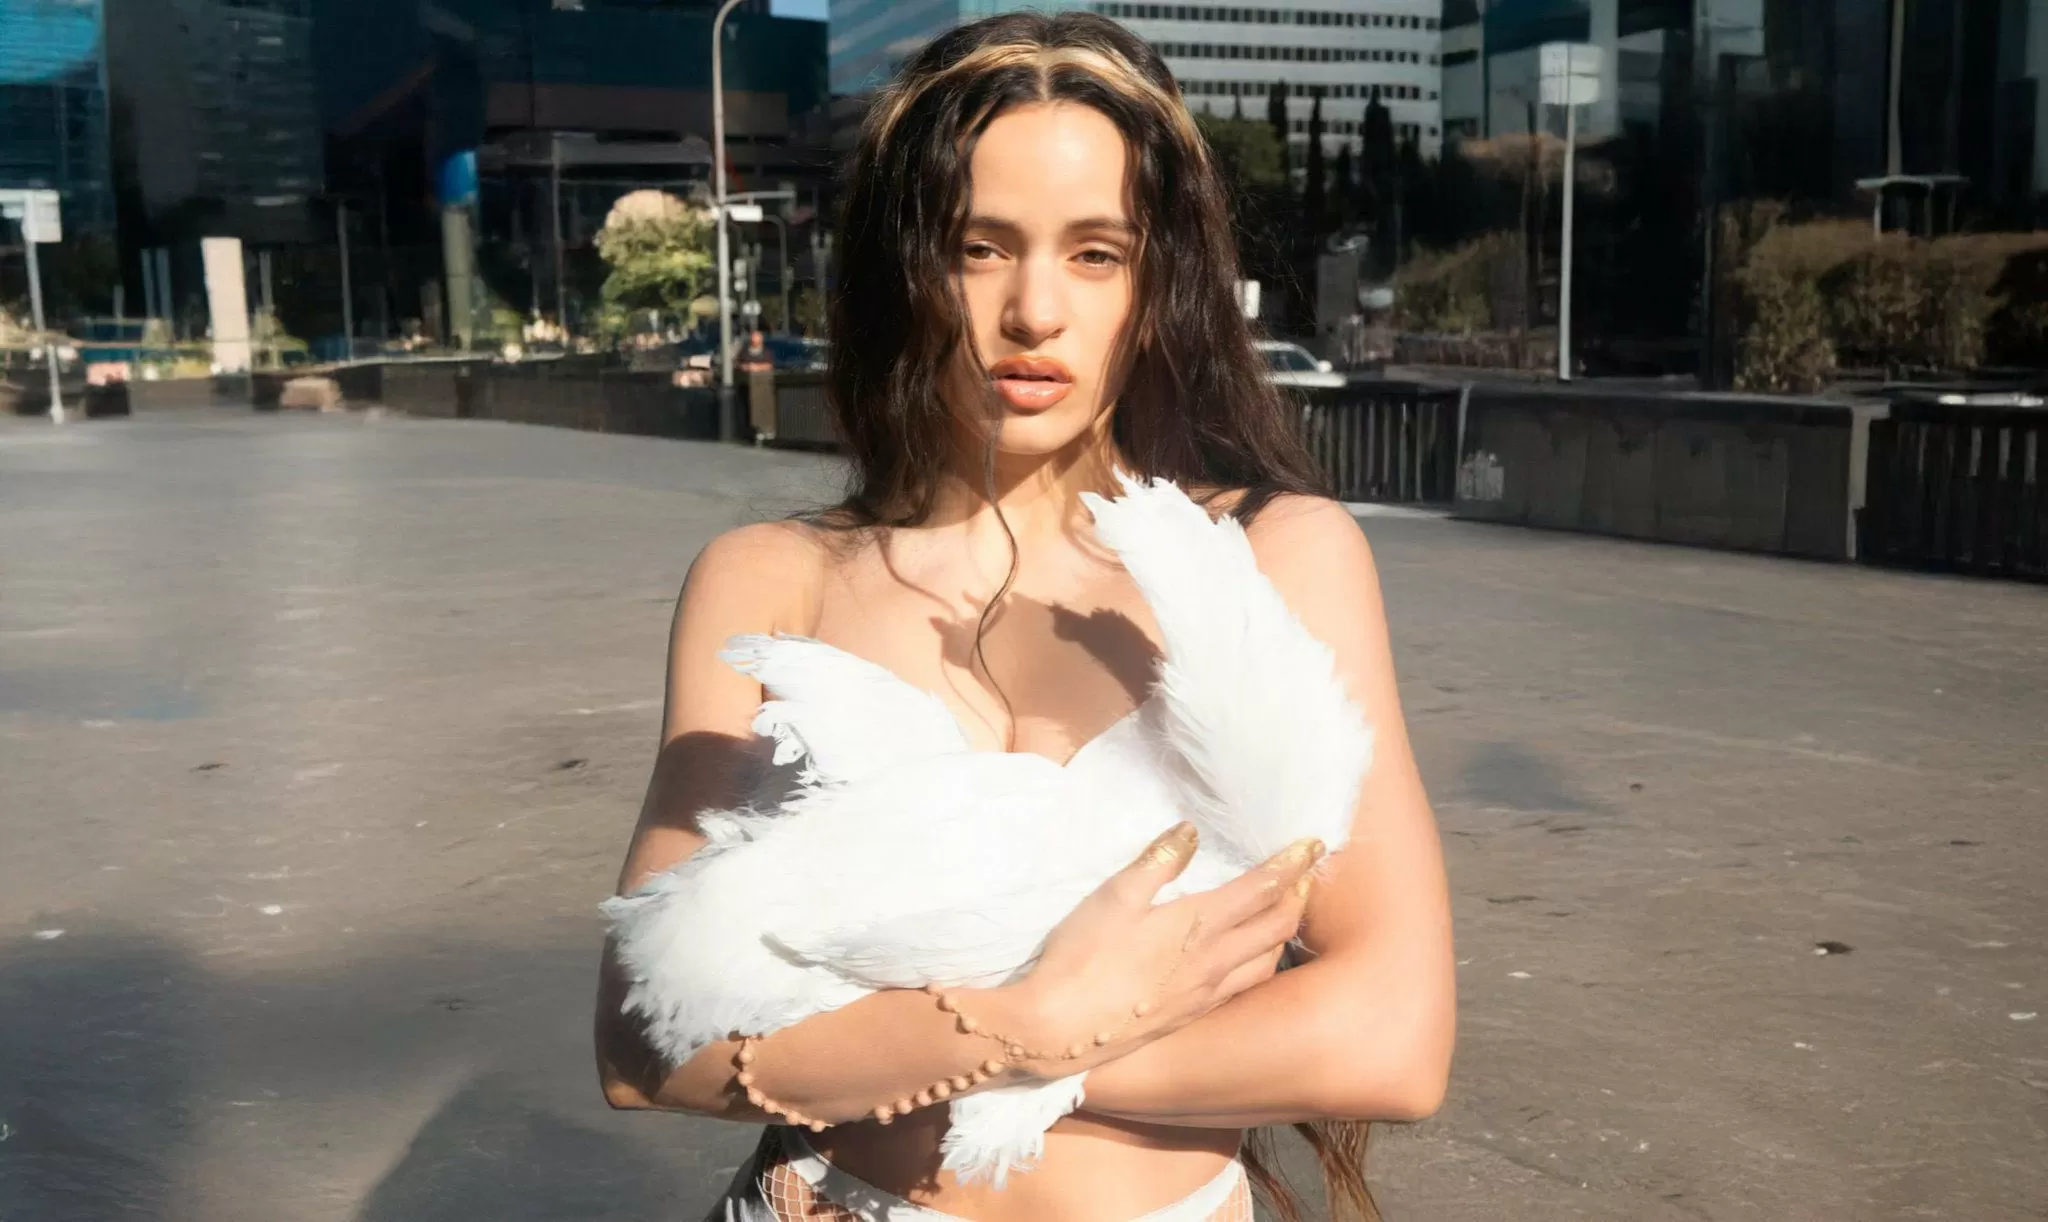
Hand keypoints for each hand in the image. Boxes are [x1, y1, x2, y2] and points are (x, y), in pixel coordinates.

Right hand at [980, 823, 1323, 1079]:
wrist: (1059, 1030)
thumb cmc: (1082, 958)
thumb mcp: (1114, 896)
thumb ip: (1158, 861)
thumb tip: (1191, 831)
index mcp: (1197, 925)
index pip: (1261, 889)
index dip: (1292, 864)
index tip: (1315, 844)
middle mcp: (1213, 961)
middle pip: (1276, 926)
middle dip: (1298, 896)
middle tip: (1308, 874)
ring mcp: (1205, 994)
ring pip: (1266, 960)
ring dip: (1284, 932)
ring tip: (1286, 912)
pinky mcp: (1191, 1015)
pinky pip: (1246, 985)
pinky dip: (1263, 963)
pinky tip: (1251, 960)